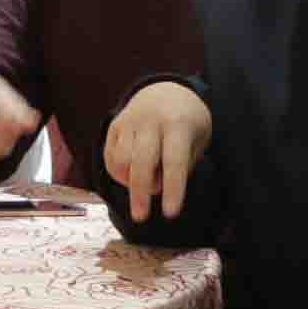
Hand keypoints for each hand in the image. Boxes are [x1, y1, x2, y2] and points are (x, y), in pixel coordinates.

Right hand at [104, 81, 211, 224]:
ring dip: (130, 181)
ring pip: (122, 160)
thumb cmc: (187, 123)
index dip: (172, 190)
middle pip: (142, 162)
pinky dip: (118, 172)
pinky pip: (110, 155)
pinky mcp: (114, 125)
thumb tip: (156, 189)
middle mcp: (151, 121)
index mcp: (178, 125)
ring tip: (145, 183)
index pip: (174, 162)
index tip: (170, 214)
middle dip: (140, 193)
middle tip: (141, 218)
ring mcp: (129, 121)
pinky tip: (130, 174)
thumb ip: (181, 165)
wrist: (166, 90)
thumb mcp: (197, 140)